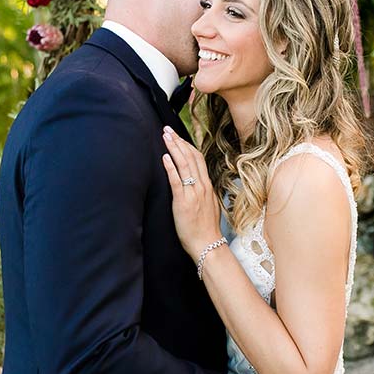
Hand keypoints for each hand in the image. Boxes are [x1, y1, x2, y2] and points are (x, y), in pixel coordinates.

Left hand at [161, 126, 222, 256]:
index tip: (178, 136)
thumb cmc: (205, 228)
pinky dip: (171, 167)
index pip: (198, 159)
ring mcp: (193, 193)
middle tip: (168, 129)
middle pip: (191, 157)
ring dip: (174, 148)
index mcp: (207, 186)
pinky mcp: (183, 201)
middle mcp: (201, 186)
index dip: (187, 145)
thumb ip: (202, 192)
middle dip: (178, 141)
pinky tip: (165, 157)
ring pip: (184, 164)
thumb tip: (195, 183)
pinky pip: (177, 181)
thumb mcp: (208, 205)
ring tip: (165, 137)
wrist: (207, 244)